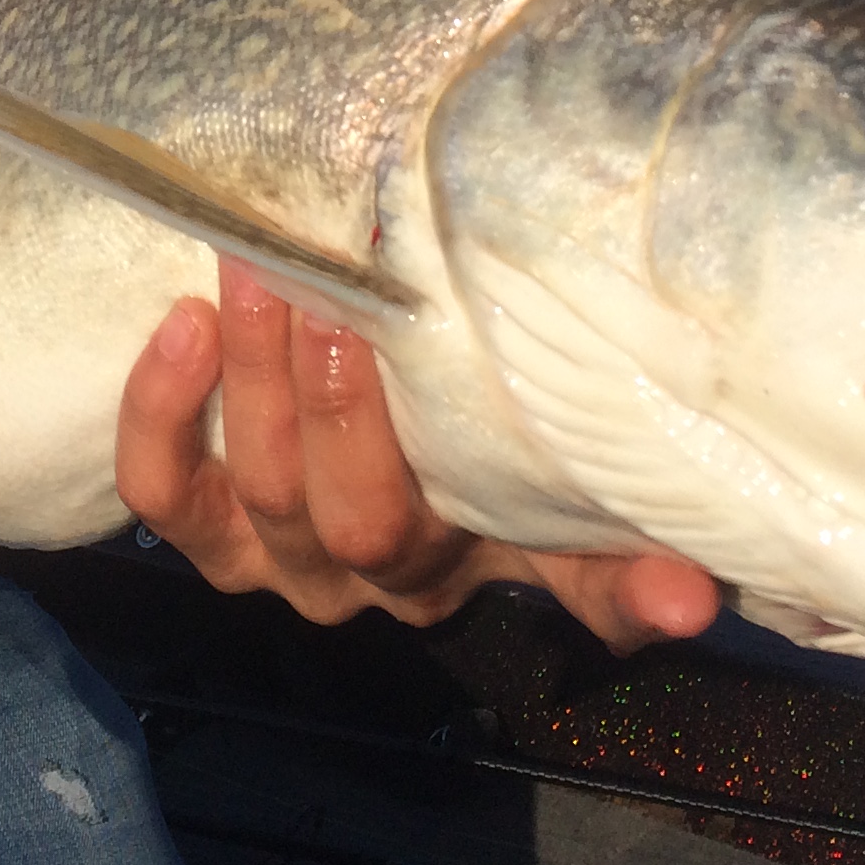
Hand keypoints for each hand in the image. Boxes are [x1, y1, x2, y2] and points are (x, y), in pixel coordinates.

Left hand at [116, 258, 721, 653]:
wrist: (333, 376)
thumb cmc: (442, 411)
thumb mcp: (530, 456)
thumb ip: (614, 517)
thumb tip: (703, 594)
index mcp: (477, 562)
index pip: (576, 589)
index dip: (625, 588)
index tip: (680, 580)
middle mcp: (370, 576)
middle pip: (361, 518)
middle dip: (349, 408)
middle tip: (348, 293)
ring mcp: (272, 554)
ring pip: (259, 490)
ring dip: (255, 379)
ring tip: (260, 270)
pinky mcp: (194, 524)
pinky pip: (162, 489)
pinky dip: (161, 412)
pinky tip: (183, 323)